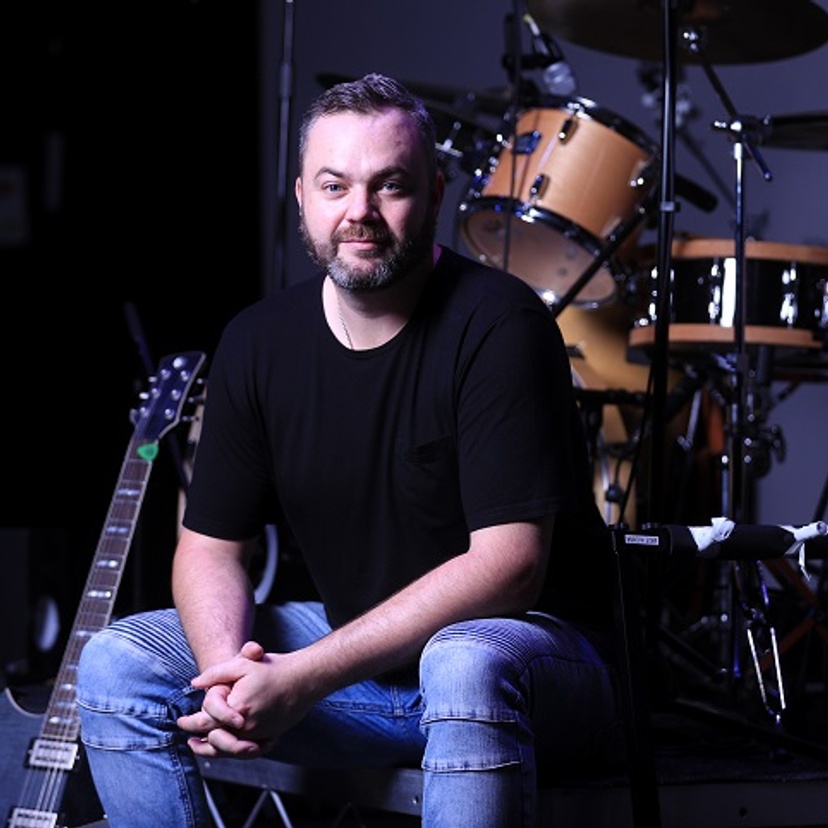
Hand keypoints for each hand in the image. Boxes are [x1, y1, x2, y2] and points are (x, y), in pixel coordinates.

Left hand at [177, 641, 312, 757]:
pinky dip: (232, 752)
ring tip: (199, 747)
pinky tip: (225, 748)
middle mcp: (247, 727)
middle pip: (214, 740)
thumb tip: (194, 683)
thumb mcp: (242, 663)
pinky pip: (245, 752)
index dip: (190, 723)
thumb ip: (216, 673)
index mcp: (237, 709)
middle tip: (187, 737)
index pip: (205, 721)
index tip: (180, 722)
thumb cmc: (273, 668)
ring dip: (212, 750)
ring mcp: (259, 735)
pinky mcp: (269, 738)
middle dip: (198, 740)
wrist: (304, 678)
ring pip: (229, 750)